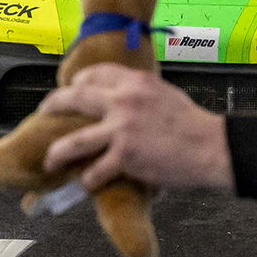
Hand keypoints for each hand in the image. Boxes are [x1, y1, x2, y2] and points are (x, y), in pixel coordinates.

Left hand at [40, 64, 232, 191]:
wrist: (211, 146)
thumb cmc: (194, 124)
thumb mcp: (166, 95)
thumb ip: (141, 96)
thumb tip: (126, 104)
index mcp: (136, 81)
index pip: (96, 73)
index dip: (78, 81)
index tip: (72, 89)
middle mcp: (124, 99)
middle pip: (75, 97)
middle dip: (53, 105)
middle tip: (44, 112)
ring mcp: (121, 128)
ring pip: (74, 141)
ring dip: (58, 153)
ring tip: (50, 160)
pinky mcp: (124, 155)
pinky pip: (96, 170)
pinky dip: (89, 179)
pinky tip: (87, 183)